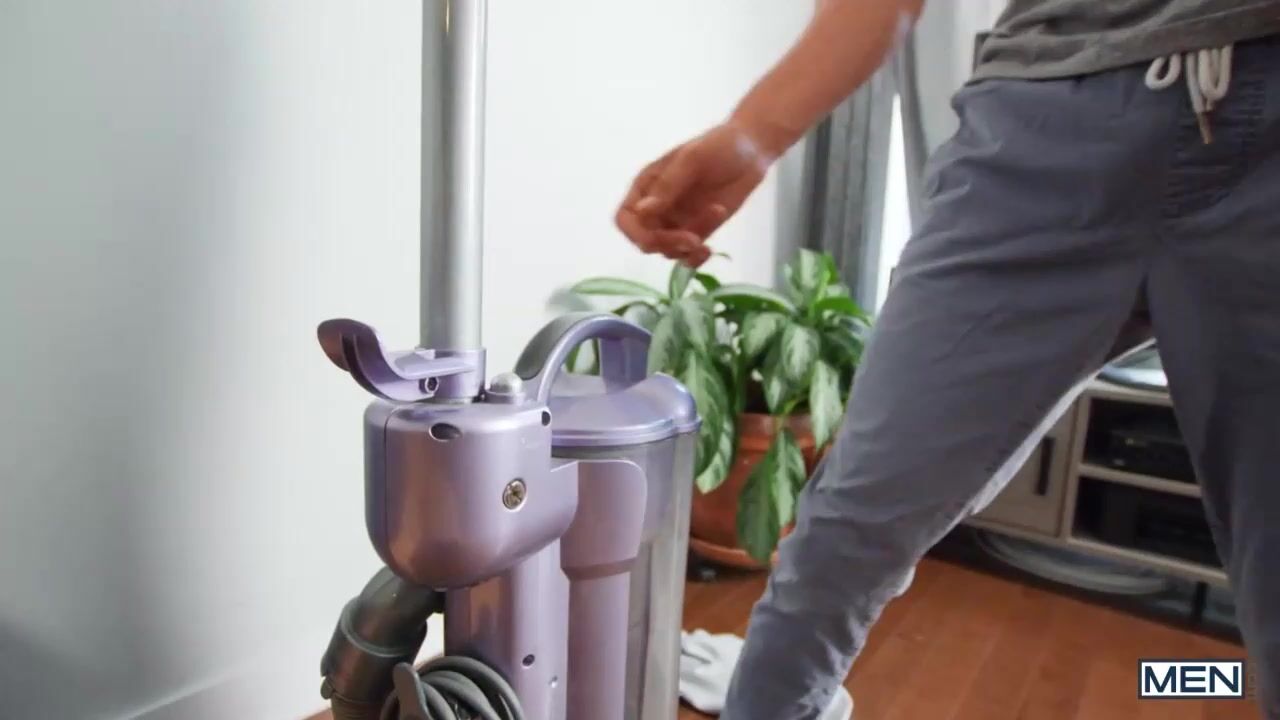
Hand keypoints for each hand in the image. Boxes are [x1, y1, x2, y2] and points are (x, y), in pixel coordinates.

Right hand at [615, 121, 772, 266]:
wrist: (752, 151)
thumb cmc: (719, 146)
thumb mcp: (693, 159)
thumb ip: (668, 186)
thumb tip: (641, 211)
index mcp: (647, 186)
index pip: (626, 218)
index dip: (635, 233)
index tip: (655, 237)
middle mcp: (657, 208)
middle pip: (646, 240)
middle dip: (667, 243)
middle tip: (694, 239)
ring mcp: (677, 222)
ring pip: (667, 251)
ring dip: (687, 248)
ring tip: (715, 218)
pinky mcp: (697, 232)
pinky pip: (687, 256)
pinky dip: (695, 259)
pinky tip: (709, 250)